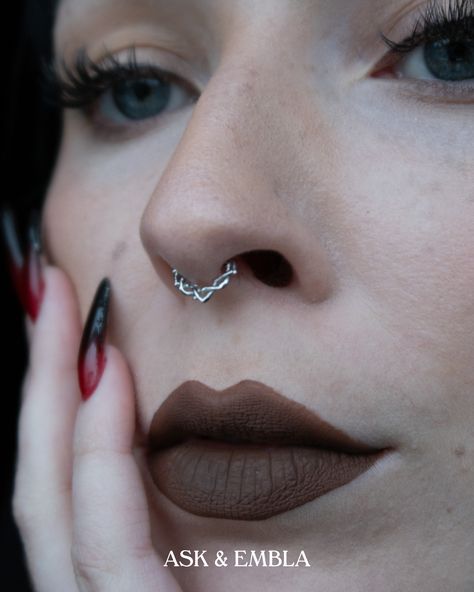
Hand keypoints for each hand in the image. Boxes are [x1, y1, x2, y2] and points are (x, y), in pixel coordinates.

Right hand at [12, 264, 182, 591]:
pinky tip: (106, 373)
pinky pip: (103, 539)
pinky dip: (97, 455)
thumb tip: (193, 401)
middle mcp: (94, 578)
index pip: (65, 466)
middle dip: (39, 368)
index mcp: (124, 557)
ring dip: (53, 390)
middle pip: (46, 467)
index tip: (64, 305)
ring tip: (65, 305)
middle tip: (45, 281)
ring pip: (51, 493)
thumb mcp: (238, 525)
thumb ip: (212, 477)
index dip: (54, 380)